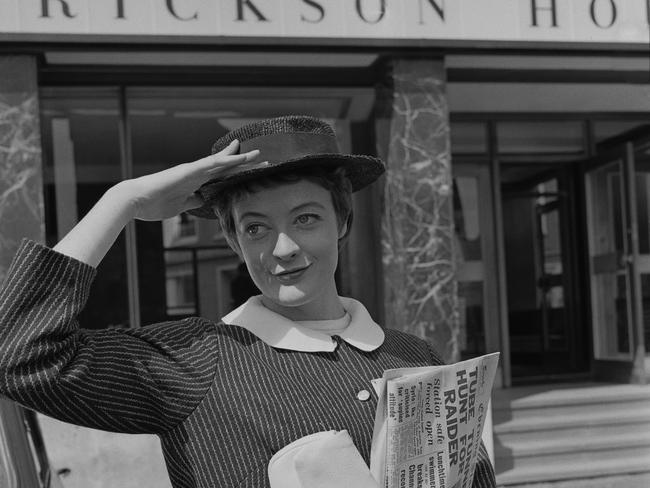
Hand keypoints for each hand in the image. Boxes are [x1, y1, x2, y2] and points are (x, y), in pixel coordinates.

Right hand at [125, 139, 260, 220]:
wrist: (134, 200)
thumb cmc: (153, 203)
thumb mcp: (180, 206)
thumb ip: (192, 201)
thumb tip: (203, 201)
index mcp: (194, 182)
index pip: (220, 176)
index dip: (236, 172)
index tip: (251, 169)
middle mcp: (195, 173)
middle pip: (225, 167)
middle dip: (245, 164)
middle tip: (264, 161)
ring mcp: (192, 171)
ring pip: (221, 162)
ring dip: (240, 159)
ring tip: (258, 154)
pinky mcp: (188, 172)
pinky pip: (210, 164)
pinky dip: (226, 160)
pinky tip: (239, 158)